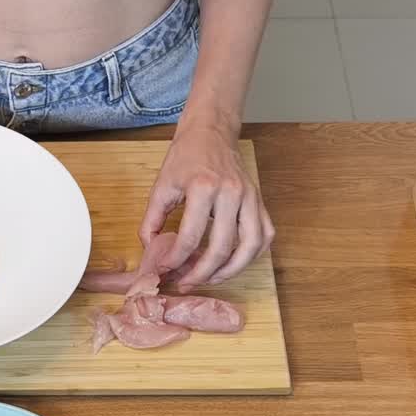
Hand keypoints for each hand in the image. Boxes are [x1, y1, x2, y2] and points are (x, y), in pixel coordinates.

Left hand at [137, 118, 274, 288]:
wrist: (210, 132)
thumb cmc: (186, 157)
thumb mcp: (161, 186)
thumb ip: (151, 220)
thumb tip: (150, 251)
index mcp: (203, 187)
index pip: (190, 237)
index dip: (175, 259)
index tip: (165, 269)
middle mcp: (232, 193)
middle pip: (222, 247)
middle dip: (202, 273)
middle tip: (186, 283)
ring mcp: (250, 198)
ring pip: (250, 246)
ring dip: (231, 270)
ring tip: (211, 279)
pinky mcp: (260, 201)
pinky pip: (264, 235)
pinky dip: (252, 254)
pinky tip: (234, 262)